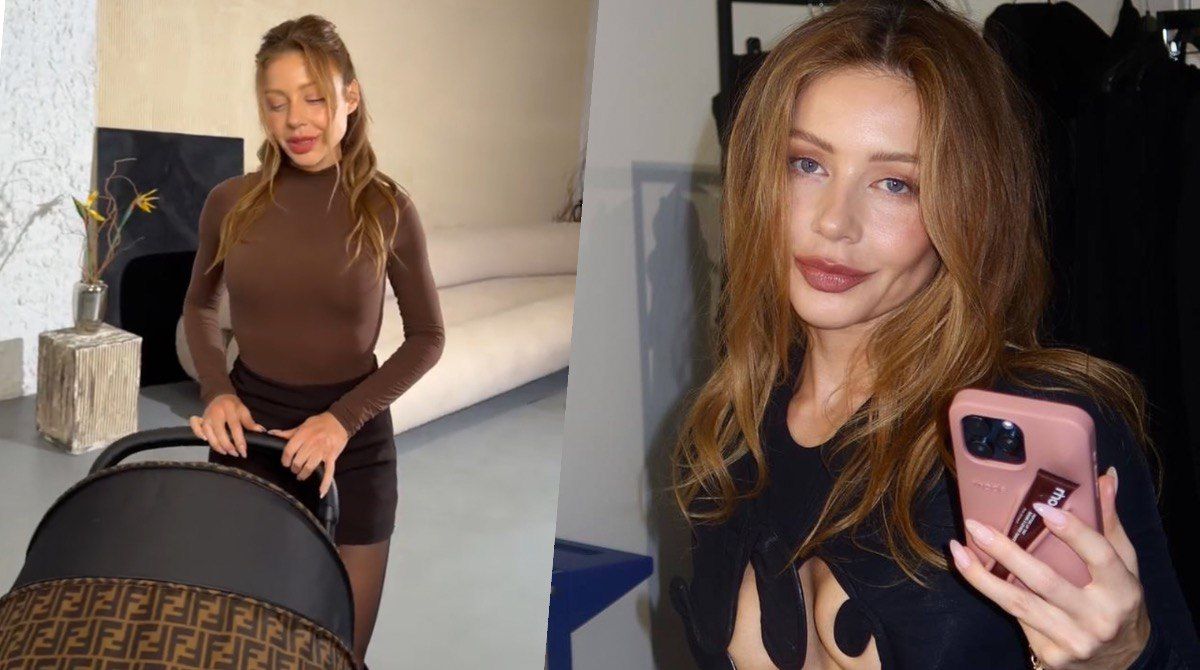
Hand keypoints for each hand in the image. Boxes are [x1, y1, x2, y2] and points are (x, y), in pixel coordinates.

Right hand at [189, 393, 265, 457]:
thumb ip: (250, 422)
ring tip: (225, 452)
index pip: (235, 427)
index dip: (239, 441)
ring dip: (216, 445)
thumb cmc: (234, 406)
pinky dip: (199, 434)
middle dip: (228, 446)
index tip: (243, 452)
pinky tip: (206, 441)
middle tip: (235, 454)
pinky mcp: (200, 419)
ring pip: (208, 433)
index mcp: (229, 409)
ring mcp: (206, 416)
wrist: (220, 396)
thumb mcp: (244, 411)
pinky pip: (196, 427)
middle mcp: (216, 412)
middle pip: (220, 432)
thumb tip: (260, 431)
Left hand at [267, 412, 347, 498]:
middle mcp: (312, 444)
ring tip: (301, 475)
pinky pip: (329, 472)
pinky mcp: (332, 457)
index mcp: (304, 435)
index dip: (285, 459)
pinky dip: (325, 483)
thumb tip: (271, 433)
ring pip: (309, 468)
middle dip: (294, 468)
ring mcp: (323, 451)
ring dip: (303, 474)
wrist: (340, 421)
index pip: (289, 450)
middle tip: (294, 469)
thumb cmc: (320, 422)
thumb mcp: (303, 425)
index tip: (285, 462)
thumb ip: (287, 433)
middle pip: (298, 461)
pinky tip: (321, 492)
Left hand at [948, 467, 1150, 668]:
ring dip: (981, 576)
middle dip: (1006, 552)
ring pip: (1019, 604)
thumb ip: (1108, 523)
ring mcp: (1073, 640)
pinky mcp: (1051, 655)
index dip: (1072, 531)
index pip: (1100, 556)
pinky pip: (1016, 618)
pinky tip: (972, 572)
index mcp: (1123, 591)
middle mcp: (1099, 618)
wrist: (1122, 662)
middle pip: (1046, 581)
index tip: (1041, 506)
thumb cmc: (1118, 602)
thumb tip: (1103, 476)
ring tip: (958, 549)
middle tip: (976, 526)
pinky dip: (991, 593)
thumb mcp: (1124, 566)